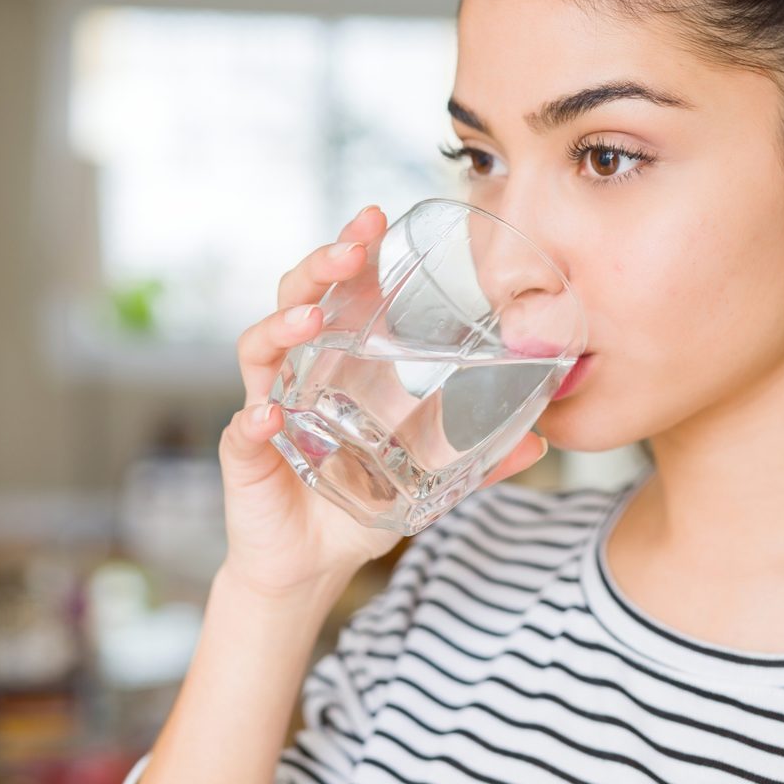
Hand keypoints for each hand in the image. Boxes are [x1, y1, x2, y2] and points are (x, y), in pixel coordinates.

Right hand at [217, 205, 549, 596]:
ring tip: (311, 320)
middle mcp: (298, 377)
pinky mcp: (248, 457)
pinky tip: (269, 418)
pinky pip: (242, 432)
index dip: (353, 254)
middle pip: (296, 302)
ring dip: (281, 327)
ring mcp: (269, 411)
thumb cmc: (359, 507)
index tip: (376, 218)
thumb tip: (541, 442)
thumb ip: (479, 461)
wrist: (312, 565)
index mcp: (338, 369)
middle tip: (351, 247)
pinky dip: (252, 423)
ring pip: (260, 351)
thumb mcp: (428, 481)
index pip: (341, 296)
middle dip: (319, 269)